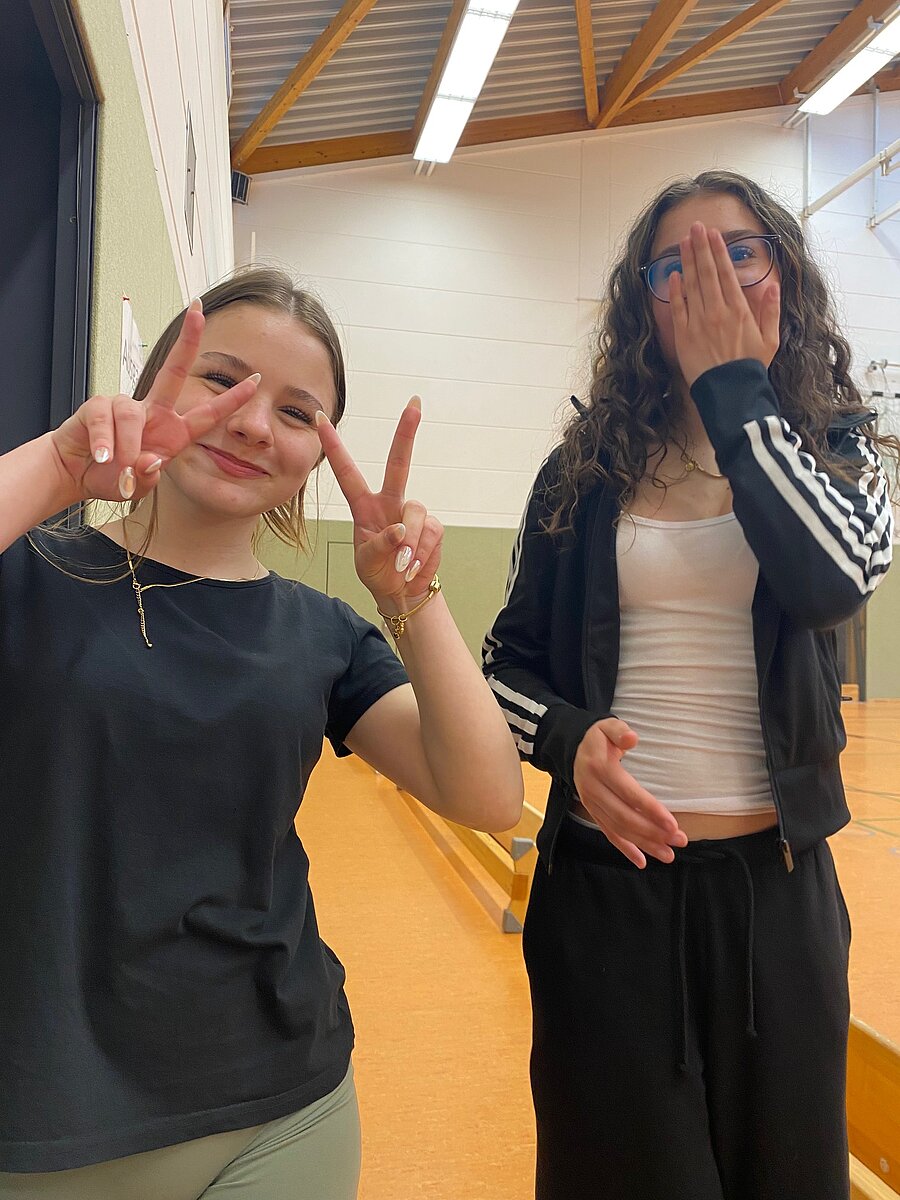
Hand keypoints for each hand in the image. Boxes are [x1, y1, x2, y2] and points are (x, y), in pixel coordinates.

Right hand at [50, 300, 259, 503]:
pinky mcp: (97, 406)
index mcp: (173, 431)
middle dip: (187, 341)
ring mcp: (124, 406)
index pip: (208, 414)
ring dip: (127, 445)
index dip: (231, 399)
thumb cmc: (112, 477)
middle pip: (173, 370)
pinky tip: (102, 457)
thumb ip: (148, 477)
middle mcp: (153, 412)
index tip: (256, 381)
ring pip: (132, 414)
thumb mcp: (138, 486)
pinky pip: (104, 419)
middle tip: (199, 311)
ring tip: (120, 466)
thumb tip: (149, 460)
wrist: (76, 477)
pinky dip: (104, 442)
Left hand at [315, 397, 442, 610]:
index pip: (347, 471)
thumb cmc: (377, 572)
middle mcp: (390, 502)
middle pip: (399, 463)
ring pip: (416, 515)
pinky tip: (414, 567)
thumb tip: (400, 531)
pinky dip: (422, 555)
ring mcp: (412, 514)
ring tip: (402, 566)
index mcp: (364, 506)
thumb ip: (379, 545)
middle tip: (414, 405)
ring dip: (410, 546)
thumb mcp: (366, 562)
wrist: (402, 593)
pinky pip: (430, 534)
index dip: (333, 445)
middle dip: (406, 433)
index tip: (320, 419)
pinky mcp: (432, 527)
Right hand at [573, 718, 686, 867]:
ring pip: (619, 829)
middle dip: (653, 832)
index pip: (629, 794)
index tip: (673, 824)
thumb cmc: (598, 737)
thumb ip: (619, 731)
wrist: (571, 748)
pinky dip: (625, 849)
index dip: (651, 810)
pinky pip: (608, 833)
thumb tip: (632, 738)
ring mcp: (592, 804)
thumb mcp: (607, 726)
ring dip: (644, 844)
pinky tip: (642, 861)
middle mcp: (593, 790)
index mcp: (600, 769)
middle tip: (680, 840)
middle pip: (625, 817)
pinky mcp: (593, 812)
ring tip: (669, 855)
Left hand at [669, 223, 780, 387]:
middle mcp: (717, 311)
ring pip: (691, 285)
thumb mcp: (770, 339)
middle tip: (696, 227)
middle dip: (700, 248)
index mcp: (739, 310)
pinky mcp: (684, 335)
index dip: (719, 252)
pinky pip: (678, 308)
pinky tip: (673, 275)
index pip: (727, 273)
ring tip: (683, 242)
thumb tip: (773, 285)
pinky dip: (675, 290)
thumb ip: (771, 311)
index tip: (713, 234)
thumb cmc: (751, 367)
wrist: (730, 392)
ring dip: (687, 262)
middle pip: (707, 273)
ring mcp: (699, 322)